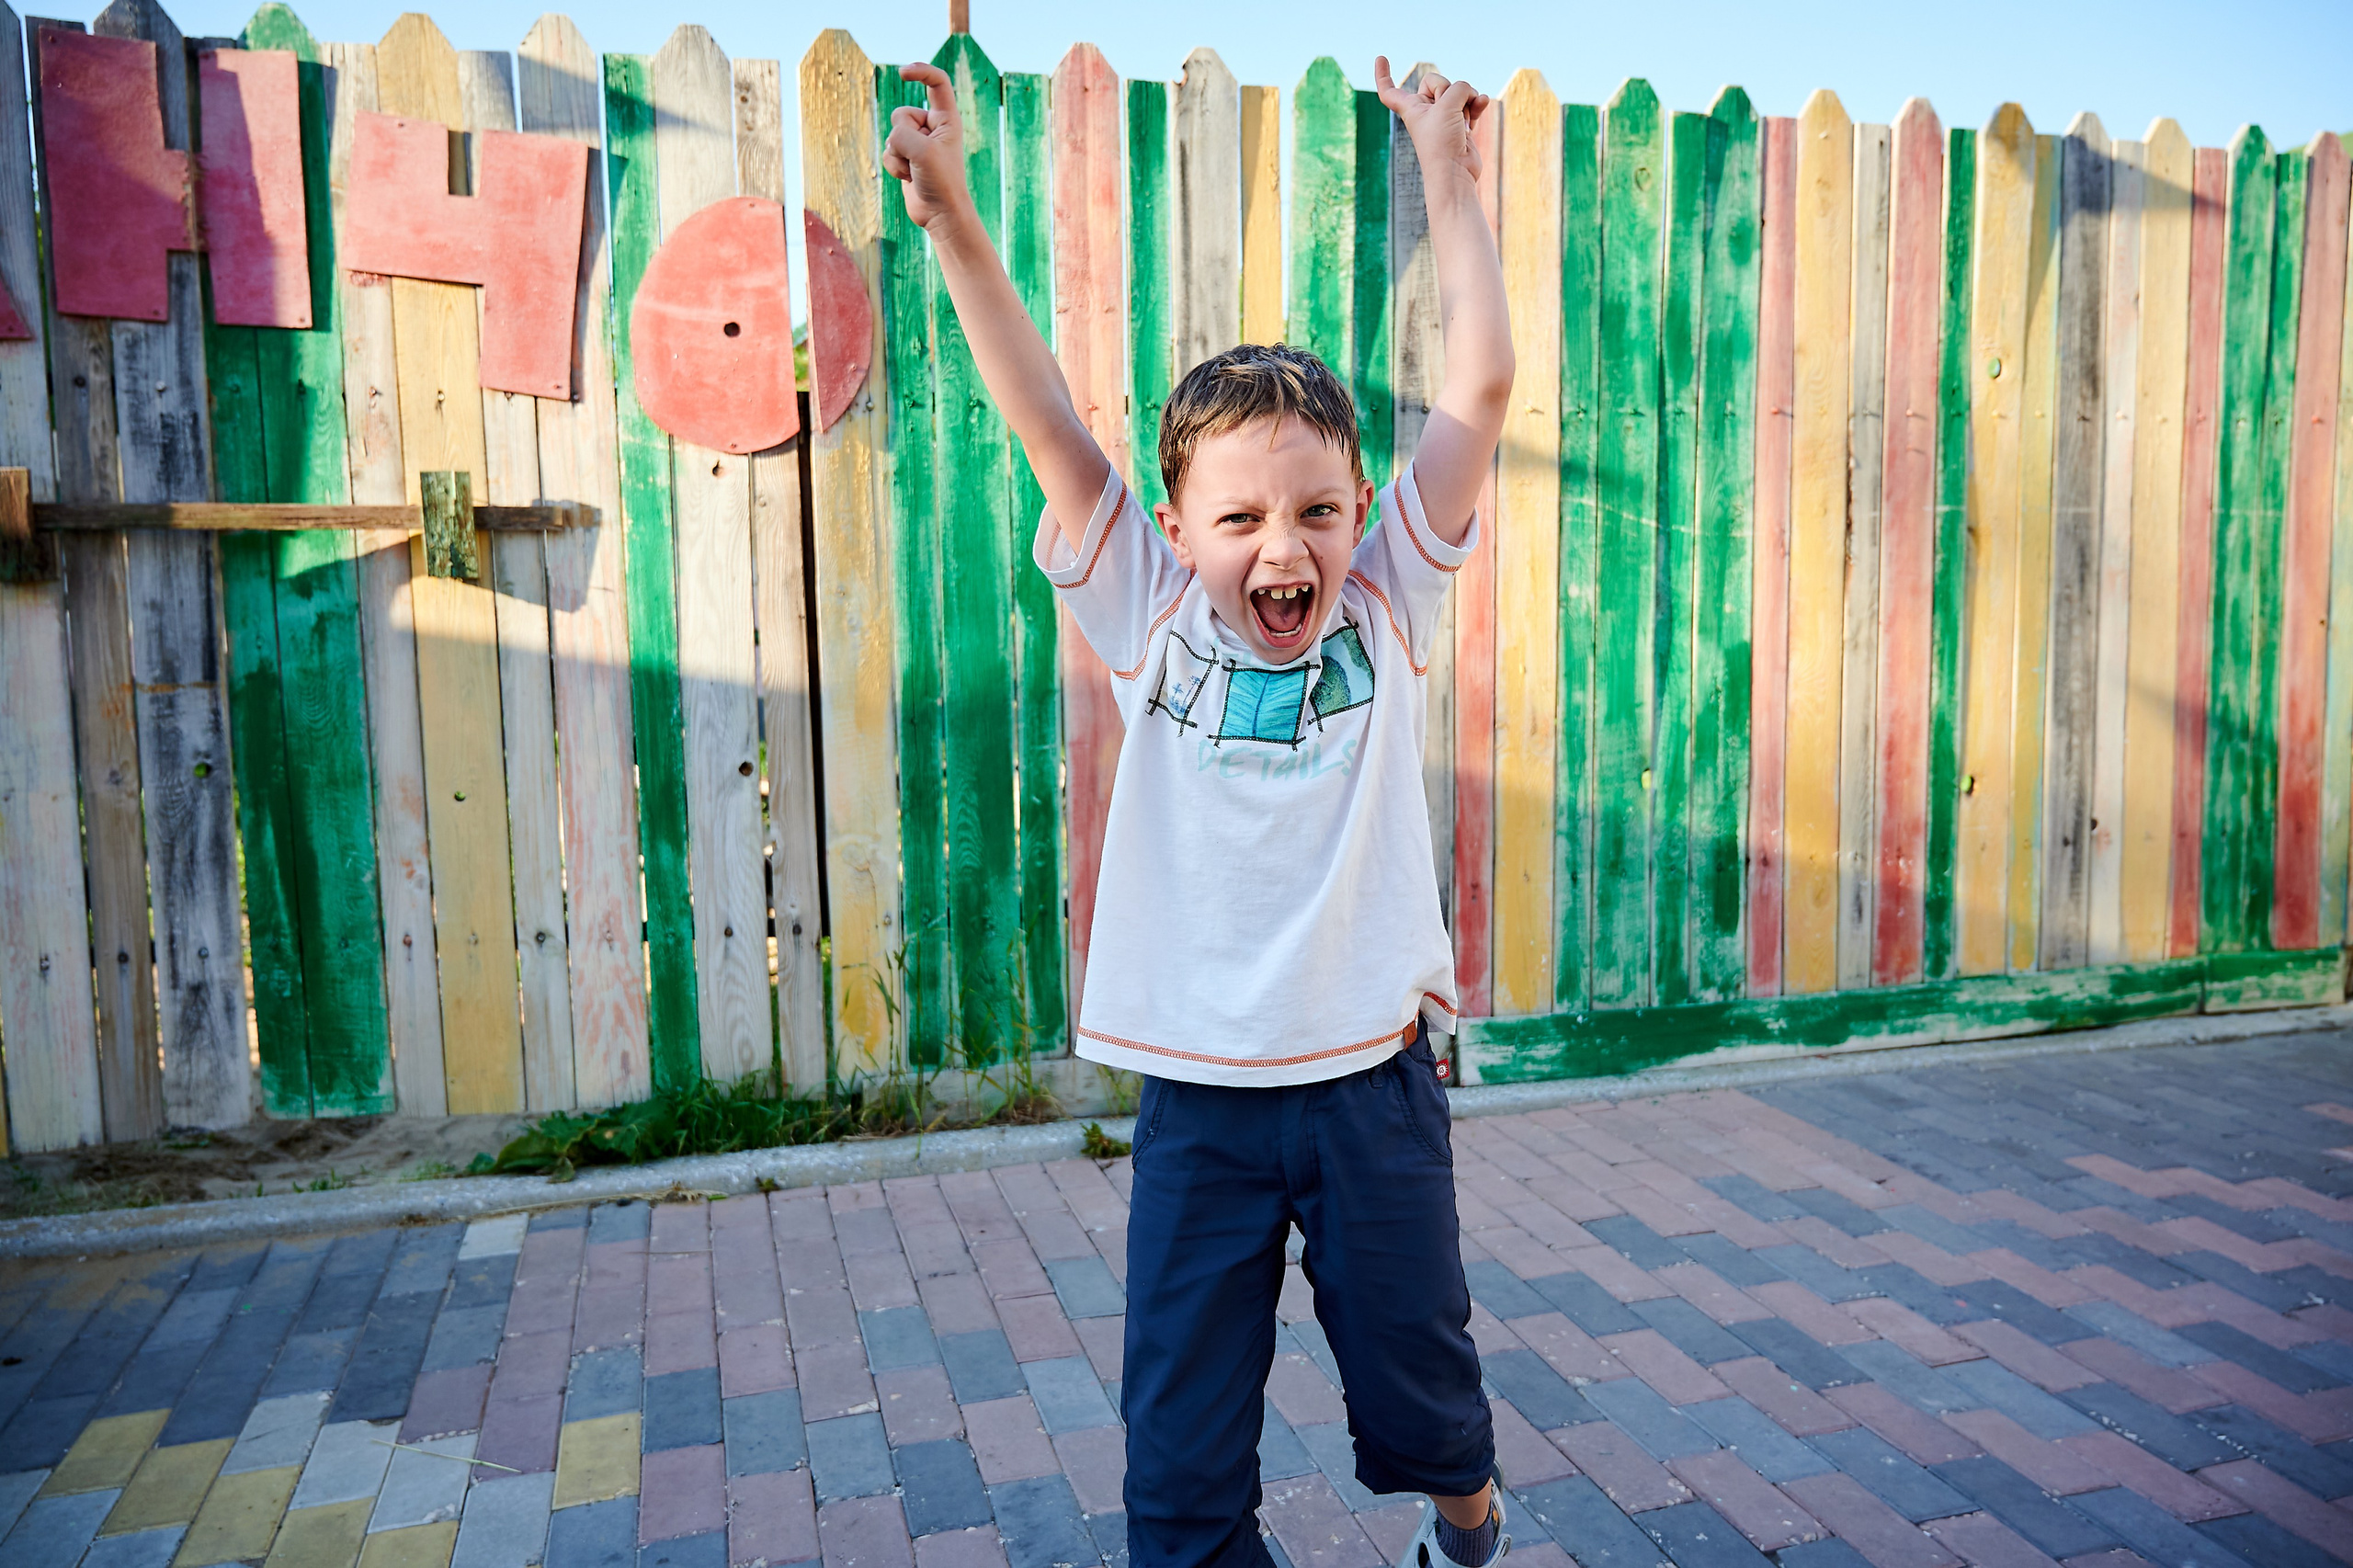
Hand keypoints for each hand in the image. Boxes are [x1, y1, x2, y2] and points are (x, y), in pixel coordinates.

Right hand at [882, 61, 970, 229]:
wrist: (941, 214)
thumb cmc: (941, 181)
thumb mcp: (922, 151)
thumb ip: (902, 134)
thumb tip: (893, 140)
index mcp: (947, 119)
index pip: (937, 83)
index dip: (920, 72)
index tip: (903, 73)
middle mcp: (933, 127)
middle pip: (902, 115)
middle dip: (903, 137)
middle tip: (921, 158)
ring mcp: (919, 143)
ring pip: (892, 135)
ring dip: (899, 155)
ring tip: (916, 171)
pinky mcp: (908, 157)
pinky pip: (889, 152)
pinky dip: (894, 166)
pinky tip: (909, 178)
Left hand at [1373, 56, 1488, 185]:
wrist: (1455, 172)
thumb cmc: (1442, 142)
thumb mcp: (1448, 104)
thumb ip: (1459, 88)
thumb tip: (1474, 95)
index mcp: (1410, 108)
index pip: (1390, 90)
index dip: (1383, 74)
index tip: (1381, 57)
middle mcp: (1425, 111)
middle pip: (1437, 82)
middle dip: (1448, 91)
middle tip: (1447, 114)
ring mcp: (1444, 117)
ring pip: (1458, 92)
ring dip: (1466, 100)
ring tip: (1462, 121)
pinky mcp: (1461, 124)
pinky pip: (1471, 103)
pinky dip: (1477, 104)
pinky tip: (1482, 105)